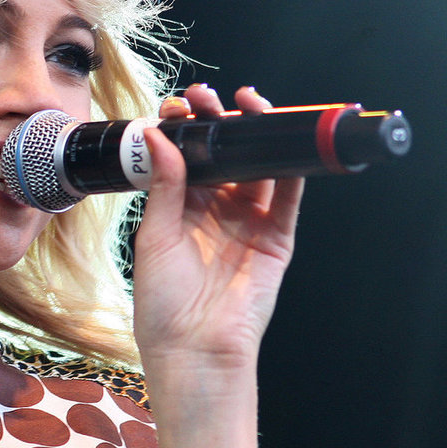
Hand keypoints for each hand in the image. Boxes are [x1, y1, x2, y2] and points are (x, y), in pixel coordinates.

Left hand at [131, 85, 303, 370]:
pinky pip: (287, 197)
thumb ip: (164, 186)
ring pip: (258, 168)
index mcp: (180, 208)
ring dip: (257, 136)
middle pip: (225, 155)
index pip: (186, 157)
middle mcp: (215, 210)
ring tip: (250, 105)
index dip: (185, 129)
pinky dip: (290, 168)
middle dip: (220, 123)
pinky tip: (284, 141)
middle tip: (210, 99)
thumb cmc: (163, 304)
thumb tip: (158, 136)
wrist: (194, 348)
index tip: (178, 106)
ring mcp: (248, 222)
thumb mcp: (156, 237)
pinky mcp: (276, 238)